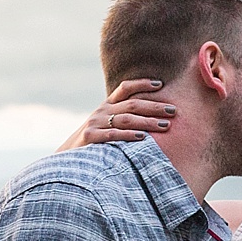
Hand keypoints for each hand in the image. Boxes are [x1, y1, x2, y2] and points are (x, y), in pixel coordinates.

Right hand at [57, 79, 176, 150]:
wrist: (68, 156)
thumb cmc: (95, 141)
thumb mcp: (107, 124)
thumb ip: (125, 117)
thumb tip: (156, 116)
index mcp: (107, 105)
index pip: (125, 88)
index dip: (142, 84)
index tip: (161, 84)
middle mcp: (102, 111)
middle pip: (132, 104)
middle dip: (155, 106)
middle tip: (174, 110)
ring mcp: (95, 123)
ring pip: (126, 119)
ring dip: (148, 121)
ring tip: (165, 125)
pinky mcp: (90, 137)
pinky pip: (112, 135)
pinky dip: (128, 136)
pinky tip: (143, 138)